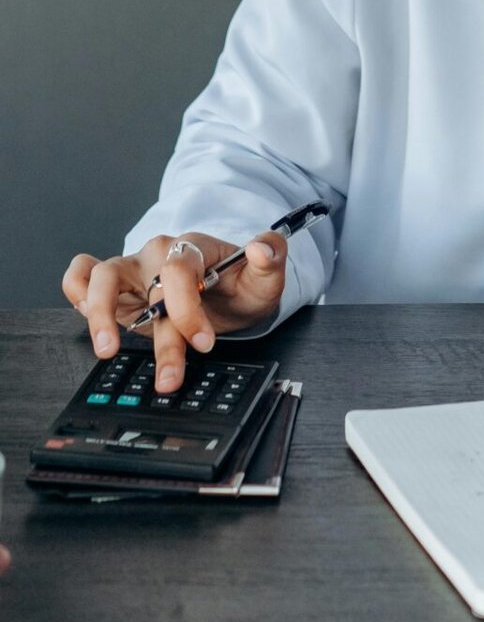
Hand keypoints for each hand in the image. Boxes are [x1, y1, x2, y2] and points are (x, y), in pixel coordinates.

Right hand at [62, 231, 288, 392]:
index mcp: (192, 247)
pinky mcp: (116, 287)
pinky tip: (88, 321)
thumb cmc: (241, 284)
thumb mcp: (266, 276)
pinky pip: (81, 274)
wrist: (228, 292)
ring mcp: (133, 269)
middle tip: (167, 374)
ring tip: (107, 350)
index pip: (178, 269)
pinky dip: (75, 291)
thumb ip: (271, 258)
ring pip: (101, 275)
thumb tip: (260, 248)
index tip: (204, 342)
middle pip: (143, 282)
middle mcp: (157, 254)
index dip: (187, 308)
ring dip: (99, 314)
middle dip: (153, 332)